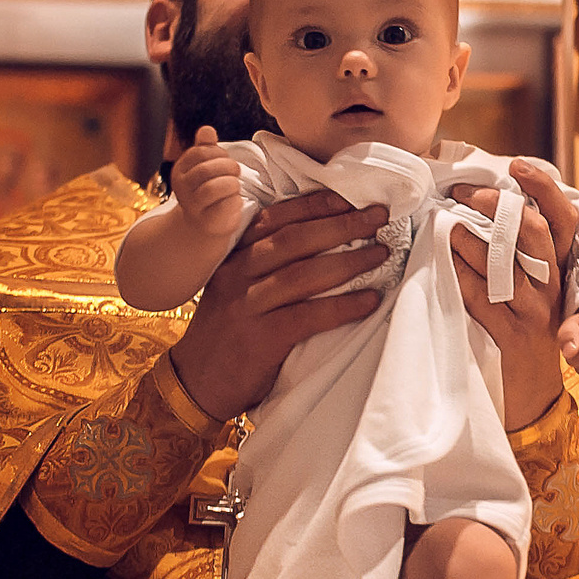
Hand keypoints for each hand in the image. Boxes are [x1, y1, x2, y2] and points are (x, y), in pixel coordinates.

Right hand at [166, 191, 389, 420]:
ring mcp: (247, 306)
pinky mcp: (261, 338)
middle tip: (379, 216)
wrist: (196, 382)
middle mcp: (238, 275)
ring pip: (304, 274)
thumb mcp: (234, 288)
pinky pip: (309, 315)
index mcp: (233, 257)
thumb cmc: (226, 333)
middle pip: (295, 239)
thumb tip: (323, 240)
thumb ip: (264, 265)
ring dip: (350, 260)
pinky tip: (370, 300)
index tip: (348, 197)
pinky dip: (344, 306)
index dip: (313, 205)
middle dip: (341, 224)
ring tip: (382, 253)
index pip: (275, 218)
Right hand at [170, 129, 247, 243]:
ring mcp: (193, 206)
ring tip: (235, 186)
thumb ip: (206, 147)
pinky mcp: (208, 221)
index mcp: (179, 171)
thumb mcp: (205, 165)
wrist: (205, 224)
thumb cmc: (208, 189)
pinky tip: (234, 200)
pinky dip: (235, 200)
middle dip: (228, 167)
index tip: (226, 159)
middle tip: (236, 172)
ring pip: (214, 188)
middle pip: (206, 170)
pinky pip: (226, 205)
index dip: (218, 152)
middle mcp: (182, 188)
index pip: (199, 152)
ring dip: (232, 184)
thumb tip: (207, 129)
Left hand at [449, 167, 575, 429]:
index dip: (542, 187)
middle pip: (533, 234)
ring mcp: (533, 312)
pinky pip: (482, 300)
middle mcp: (550, 287)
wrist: (534, 399)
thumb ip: (512, 256)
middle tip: (465, 193)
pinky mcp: (511, 337)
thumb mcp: (527, 293)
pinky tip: (442, 263)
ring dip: (471, 240)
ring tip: (444, 224)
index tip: (516, 163)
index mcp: (556, 270)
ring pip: (504, 265)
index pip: (562, 218)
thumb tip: (477, 210)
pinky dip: (459, 278)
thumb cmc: (522, 336)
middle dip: (498, 207)